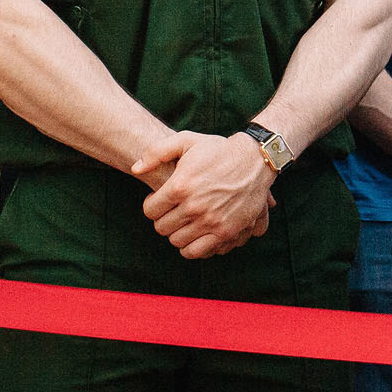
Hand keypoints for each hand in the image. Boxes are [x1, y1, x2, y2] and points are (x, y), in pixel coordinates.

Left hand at [133, 132, 277, 259]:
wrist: (256, 160)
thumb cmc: (219, 150)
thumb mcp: (186, 140)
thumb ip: (156, 152)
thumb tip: (135, 169)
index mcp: (180, 186)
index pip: (150, 211)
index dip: (153, 205)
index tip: (162, 201)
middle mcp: (193, 206)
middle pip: (162, 228)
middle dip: (165, 220)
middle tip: (174, 211)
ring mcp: (210, 221)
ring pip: (177, 241)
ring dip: (178, 233)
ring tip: (186, 222)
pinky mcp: (226, 231)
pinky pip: (198, 251)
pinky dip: (193, 247)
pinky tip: (197, 234)